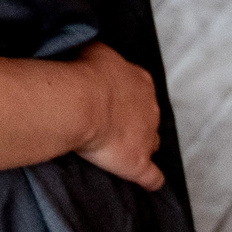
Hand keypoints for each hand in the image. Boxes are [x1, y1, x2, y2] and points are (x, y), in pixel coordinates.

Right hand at [71, 41, 164, 189]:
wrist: (79, 101)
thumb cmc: (80, 72)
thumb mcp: (91, 49)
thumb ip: (100, 55)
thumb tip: (94, 53)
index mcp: (140, 81)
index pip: (139, 89)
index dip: (124, 96)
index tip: (107, 99)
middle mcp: (150, 108)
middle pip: (148, 117)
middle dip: (133, 120)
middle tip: (108, 122)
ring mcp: (148, 137)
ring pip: (151, 143)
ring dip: (139, 144)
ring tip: (118, 148)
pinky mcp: (138, 163)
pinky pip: (152, 177)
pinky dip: (150, 179)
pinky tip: (145, 182)